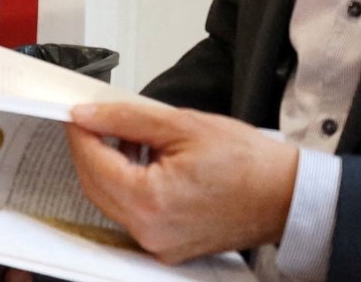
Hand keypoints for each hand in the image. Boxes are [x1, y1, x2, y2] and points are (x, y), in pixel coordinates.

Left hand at [67, 99, 297, 264]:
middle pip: (96, 186)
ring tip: (129, 135)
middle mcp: (149, 231)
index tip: (77, 112)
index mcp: (150, 201)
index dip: (80, 133)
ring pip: (112, 202)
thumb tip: (89, 115)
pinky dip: (130, 186)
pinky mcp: (168, 247)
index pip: (93, 163)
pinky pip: (133, 214)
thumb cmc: (247, 163)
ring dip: (110, 167)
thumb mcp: (182, 124)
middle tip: (95, 120)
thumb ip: (127, 118)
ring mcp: (158, 244)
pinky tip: (145, 160)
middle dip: (90, 150)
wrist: (284, 195)